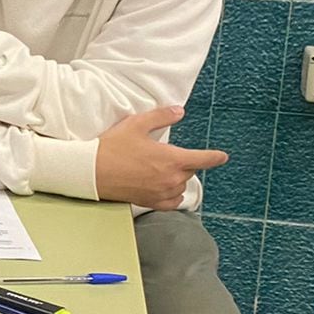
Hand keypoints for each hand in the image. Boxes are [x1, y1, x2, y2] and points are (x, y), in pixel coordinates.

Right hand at [95, 106, 227, 208]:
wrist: (91, 172)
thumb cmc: (112, 148)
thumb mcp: (136, 124)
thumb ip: (161, 116)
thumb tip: (179, 111)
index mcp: (172, 158)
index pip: (204, 159)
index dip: (215, 157)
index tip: (222, 156)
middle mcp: (171, 178)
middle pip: (190, 171)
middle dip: (183, 162)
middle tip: (165, 155)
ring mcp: (162, 192)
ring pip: (181, 185)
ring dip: (177, 177)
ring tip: (160, 169)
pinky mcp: (151, 202)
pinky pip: (172, 201)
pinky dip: (172, 194)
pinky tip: (164, 188)